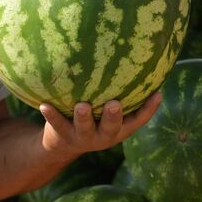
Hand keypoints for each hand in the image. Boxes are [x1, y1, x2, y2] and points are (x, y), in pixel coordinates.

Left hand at [38, 93, 162, 159]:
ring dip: (84, 117)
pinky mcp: (62, 135)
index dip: (149, 109)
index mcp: (119, 129)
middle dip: (113, 117)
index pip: (138, 120)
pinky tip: (44, 104)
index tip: (157, 93)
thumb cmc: (93, 117)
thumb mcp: (107, 110)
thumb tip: (135, 56)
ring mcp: (83, 137)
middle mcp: (103, 136)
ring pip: (84, 128)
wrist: (62, 145)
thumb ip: (119, 91)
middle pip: (111, 128)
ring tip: (82, 106)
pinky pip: (57, 124)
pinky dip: (51, 115)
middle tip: (114, 104)